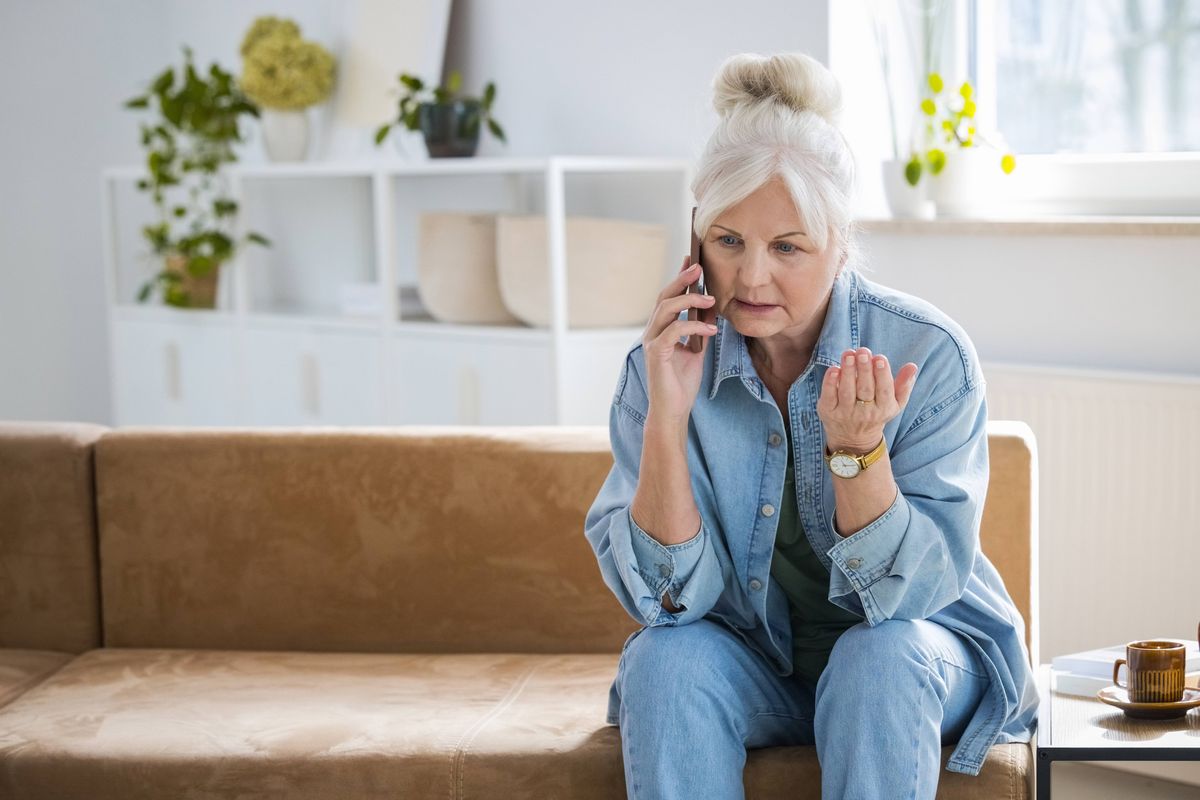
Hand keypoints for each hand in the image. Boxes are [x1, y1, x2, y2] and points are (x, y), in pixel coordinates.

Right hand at [641, 255, 717, 425]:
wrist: (673, 410)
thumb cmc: (682, 383)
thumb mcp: (696, 350)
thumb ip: (699, 330)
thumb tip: (710, 309)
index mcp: (661, 330)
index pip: (668, 297)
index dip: (679, 278)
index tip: (692, 260)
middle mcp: (652, 332)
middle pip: (664, 297)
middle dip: (681, 280)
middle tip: (698, 266)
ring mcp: (652, 342)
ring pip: (666, 310)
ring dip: (689, 300)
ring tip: (710, 298)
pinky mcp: (656, 354)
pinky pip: (674, 331)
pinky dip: (693, 326)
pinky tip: (711, 328)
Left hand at [817, 347, 917, 450]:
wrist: (853, 439)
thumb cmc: (876, 412)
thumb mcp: (895, 403)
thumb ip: (904, 384)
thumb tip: (913, 366)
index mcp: (884, 408)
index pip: (884, 390)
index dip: (882, 374)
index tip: (880, 357)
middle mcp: (865, 413)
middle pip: (865, 389)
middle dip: (864, 369)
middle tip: (863, 351)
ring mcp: (845, 413)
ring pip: (847, 391)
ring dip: (848, 372)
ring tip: (849, 354)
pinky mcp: (828, 412)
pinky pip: (829, 396)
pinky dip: (830, 383)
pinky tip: (834, 369)